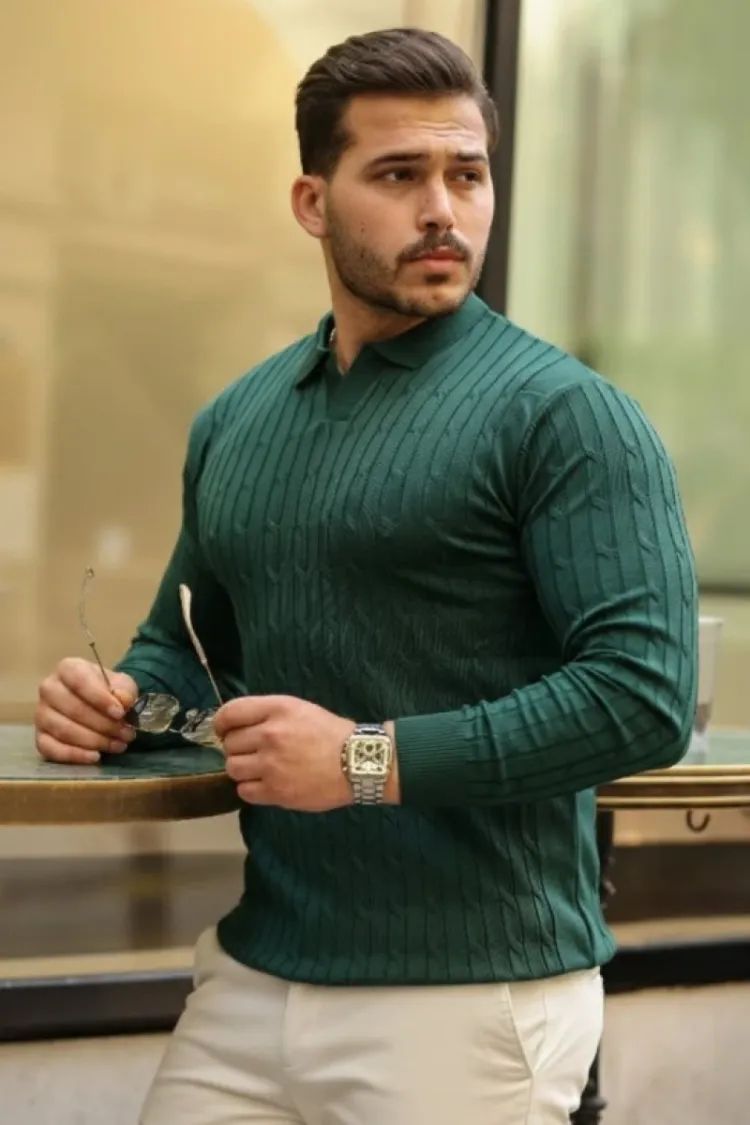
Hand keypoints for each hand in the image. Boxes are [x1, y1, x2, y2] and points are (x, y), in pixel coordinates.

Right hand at [35, 658, 138, 763]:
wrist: (97, 702)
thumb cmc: (107, 690)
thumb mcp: (122, 684)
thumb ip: (124, 690)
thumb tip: (123, 701)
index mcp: (68, 669)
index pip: (79, 681)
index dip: (100, 698)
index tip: (120, 713)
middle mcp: (49, 689)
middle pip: (73, 709)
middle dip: (103, 725)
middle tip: (126, 733)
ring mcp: (41, 714)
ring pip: (64, 730)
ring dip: (94, 741)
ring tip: (118, 745)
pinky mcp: (40, 737)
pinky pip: (51, 749)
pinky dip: (75, 755)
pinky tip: (95, 757)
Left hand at [214, 694, 356, 811]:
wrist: (358, 762)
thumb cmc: (331, 734)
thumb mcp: (299, 709)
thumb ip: (268, 713)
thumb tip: (236, 726)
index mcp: (277, 709)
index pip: (230, 713)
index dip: (221, 724)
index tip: (224, 731)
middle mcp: (270, 735)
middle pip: (229, 743)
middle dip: (237, 748)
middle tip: (252, 752)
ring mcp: (272, 765)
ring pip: (233, 768)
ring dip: (242, 769)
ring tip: (259, 769)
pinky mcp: (276, 791)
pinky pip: (244, 791)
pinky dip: (251, 788)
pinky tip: (266, 784)